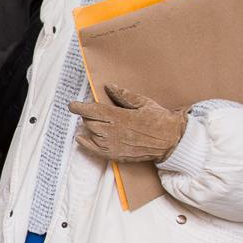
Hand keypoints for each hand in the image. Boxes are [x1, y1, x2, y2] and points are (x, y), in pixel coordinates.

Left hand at [68, 84, 187, 162]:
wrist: (170, 142)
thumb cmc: (159, 120)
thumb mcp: (144, 103)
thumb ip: (124, 96)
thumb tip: (109, 87)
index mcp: (120, 116)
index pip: (93, 110)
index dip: (79, 107)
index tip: (72, 105)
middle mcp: (113, 131)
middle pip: (89, 121)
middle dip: (88, 115)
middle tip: (91, 111)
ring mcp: (113, 144)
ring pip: (91, 134)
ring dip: (89, 127)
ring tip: (94, 122)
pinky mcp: (115, 155)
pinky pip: (93, 150)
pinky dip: (85, 143)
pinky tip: (81, 138)